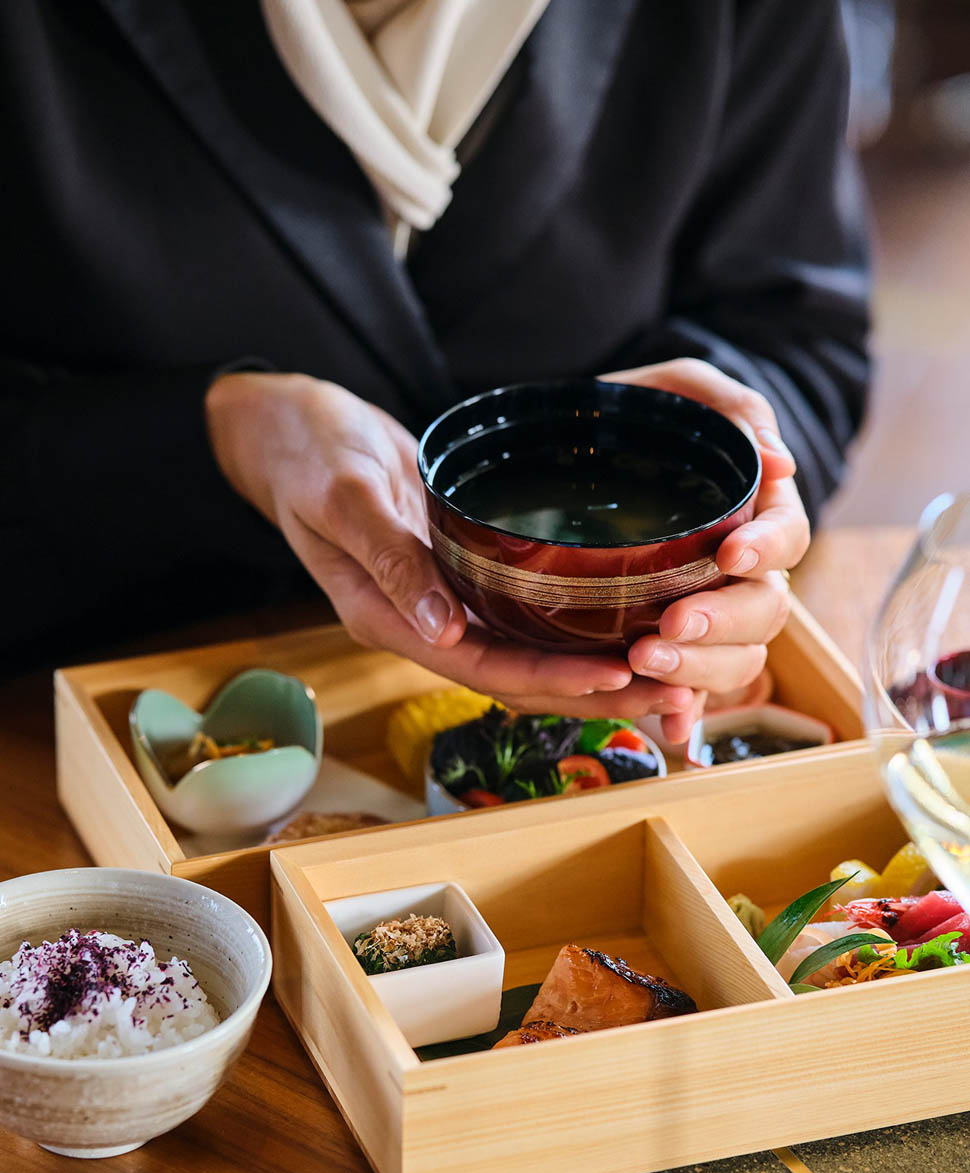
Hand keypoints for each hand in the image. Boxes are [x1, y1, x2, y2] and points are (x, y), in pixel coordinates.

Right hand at [205, 373, 692, 719]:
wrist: (290, 430)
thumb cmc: (310, 454)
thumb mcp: (344, 496)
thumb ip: (390, 560)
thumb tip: (443, 630)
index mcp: (385, 618)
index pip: (478, 667)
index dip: (547, 678)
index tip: (614, 676)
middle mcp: (420, 623)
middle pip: (515, 678)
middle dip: (591, 693)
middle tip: (671, 694)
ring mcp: (440, 604)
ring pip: (526, 657)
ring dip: (593, 673)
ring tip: (668, 675)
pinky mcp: (458, 577)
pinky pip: (522, 619)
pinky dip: (572, 630)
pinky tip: (622, 626)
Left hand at [601, 359, 809, 742]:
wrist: (562, 449)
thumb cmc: (624, 415)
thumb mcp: (674, 388)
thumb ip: (727, 405)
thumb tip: (781, 466)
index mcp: (749, 514)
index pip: (785, 539)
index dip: (766, 550)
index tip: (729, 553)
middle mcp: (734, 572)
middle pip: (764, 614)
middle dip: (722, 624)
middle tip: (669, 625)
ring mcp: (702, 613)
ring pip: (734, 661)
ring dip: (698, 672)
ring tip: (643, 662)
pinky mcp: (661, 644)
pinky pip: (687, 691)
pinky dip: (681, 711)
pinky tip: (668, 727)